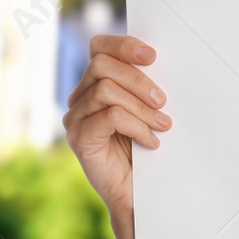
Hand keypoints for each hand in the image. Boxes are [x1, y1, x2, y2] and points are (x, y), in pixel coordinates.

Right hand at [63, 34, 170, 220]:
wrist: (136, 193)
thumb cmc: (144, 148)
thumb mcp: (147, 109)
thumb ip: (144, 86)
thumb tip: (159, 60)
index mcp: (94, 84)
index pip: (99, 48)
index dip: (123, 45)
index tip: (152, 55)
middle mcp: (79, 98)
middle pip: (101, 65)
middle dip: (138, 80)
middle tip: (163, 101)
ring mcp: (75, 118)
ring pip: (106, 90)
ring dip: (141, 107)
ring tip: (162, 124)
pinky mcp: (79, 138)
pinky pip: (108, 117)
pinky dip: (136, 126)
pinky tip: (151, 141)